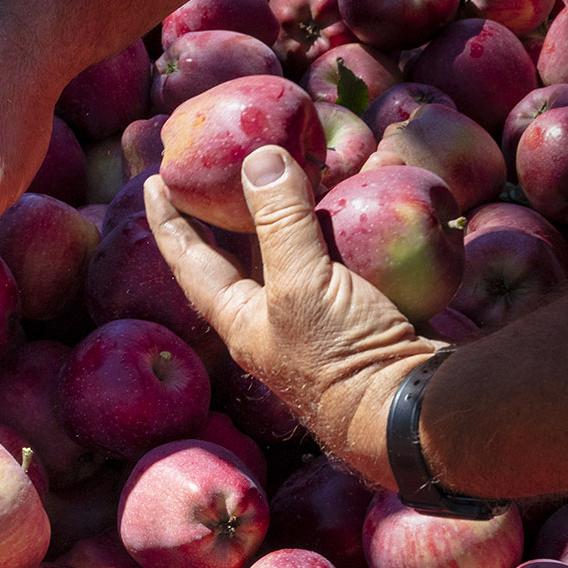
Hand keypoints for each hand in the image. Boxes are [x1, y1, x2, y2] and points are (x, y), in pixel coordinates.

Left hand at [145, 145, 441, 487]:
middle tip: (228, 156)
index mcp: (241, 317)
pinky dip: (362, 209)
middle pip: (247, 244)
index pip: (190, 259)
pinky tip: (374, 176)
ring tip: (303, 153)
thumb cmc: (342, 360)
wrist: (414, 414)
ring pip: (307, 238)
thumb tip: (258, 158)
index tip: (154, 181)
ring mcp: (323, 309)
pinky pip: (357, 244)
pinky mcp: (369, 303)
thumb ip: (280, 223)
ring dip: (308, 196)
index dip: (170, 220)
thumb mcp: (301, 287)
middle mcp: (276, 314)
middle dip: (239, 200)